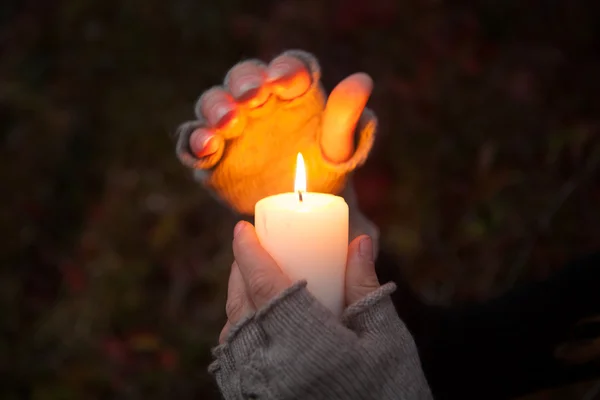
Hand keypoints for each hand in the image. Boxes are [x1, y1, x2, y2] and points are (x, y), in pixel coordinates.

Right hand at [175, 50, 376, 215]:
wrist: (306, 214)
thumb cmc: (326, 174)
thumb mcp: (340, 148)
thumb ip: (346, 117)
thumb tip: (362, 80)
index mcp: (292, 93)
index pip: (288, 67)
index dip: (285, 68)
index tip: (287, 82)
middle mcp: (258, 103)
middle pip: (244, 78)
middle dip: (244, 82)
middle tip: (251, 96)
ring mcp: (231, 128)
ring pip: (213, 104)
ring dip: (216, 108)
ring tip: (227, 123)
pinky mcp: (212, 156)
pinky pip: (193, 142)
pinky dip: (193, 141)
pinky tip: (205, 147)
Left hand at [210, 221, 432, 399]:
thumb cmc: (392, 392)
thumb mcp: (386, 338)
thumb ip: (365, 287)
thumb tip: (358, 241)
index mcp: (307, 345)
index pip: (266, 286)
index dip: (249, 252)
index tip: (241, 228)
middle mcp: (273, 368)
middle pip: (242, 307)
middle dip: (240, 272)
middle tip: (249, 249)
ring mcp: (260, 391)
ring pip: (233, 335)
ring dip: (237, 301)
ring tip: (250, 282)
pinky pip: (235, 363)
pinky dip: (238, 333)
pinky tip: (254, 325)